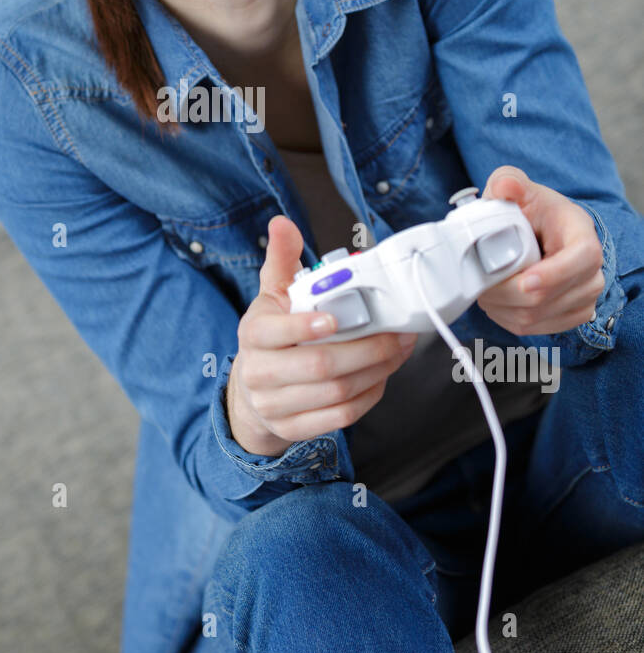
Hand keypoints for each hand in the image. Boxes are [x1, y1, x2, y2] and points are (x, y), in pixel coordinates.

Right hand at [227, 215, 416, 455]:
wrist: (253, 393)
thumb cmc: (272, 335)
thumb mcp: (272, 294)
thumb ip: (282, 259)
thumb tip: (281, 223)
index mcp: (254, 335)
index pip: (277, 333)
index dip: (307, 328)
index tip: (337, 318)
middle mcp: (259, 373)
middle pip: (320, 367)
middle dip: (367, 350)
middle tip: (397, 334)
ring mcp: (275, 406)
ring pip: (336, 394)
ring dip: (376, 371)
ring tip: (399, 350)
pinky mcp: (294, 429)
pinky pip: (341, 416)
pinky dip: (369, 395)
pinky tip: (383, 376)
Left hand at [477, 165, 604, 336]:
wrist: (540, 233)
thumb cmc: (532, 211)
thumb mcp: (517, 187)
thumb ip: (508, 182)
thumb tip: (505, 187)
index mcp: (582, 235)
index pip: (581, 259)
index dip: (554, 274)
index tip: (524, 280)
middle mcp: (591, 271)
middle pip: (549, 297)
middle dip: (506, 293)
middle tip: (480, 280)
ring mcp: (583, 297)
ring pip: (536, 317)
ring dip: (502, 307)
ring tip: (485, 287)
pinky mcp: (569, 317)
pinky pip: (532, 329)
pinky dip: (507, 318)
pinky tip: (498, 301)